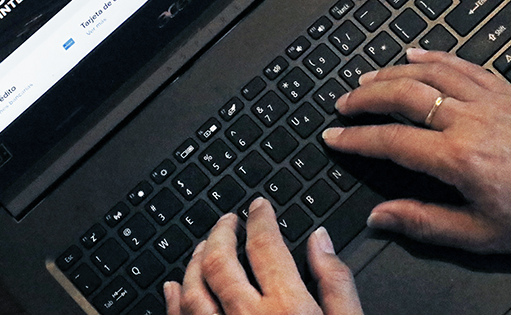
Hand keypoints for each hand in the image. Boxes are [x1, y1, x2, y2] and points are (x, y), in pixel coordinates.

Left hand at [164, 197, 363, 314]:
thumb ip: (337, 284)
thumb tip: (321, 241)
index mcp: (289, 308)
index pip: (266, 246)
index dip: (260, 218)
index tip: (259, 206)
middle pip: (221, 261)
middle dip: (221, 232)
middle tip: (227, 219)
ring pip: (193, 290)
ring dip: (195, 261)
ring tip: (204, 246)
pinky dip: (173, 301)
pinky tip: (173, 288)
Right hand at [322, 48, 510, 253]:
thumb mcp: (482, 235)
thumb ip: (425, 222)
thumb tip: (381, 217)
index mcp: (460, 158)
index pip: (391, 141)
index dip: (356, 139)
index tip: (334, 137)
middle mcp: (471, 121)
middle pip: (403, 94)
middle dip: (365, 96)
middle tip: (343, 103)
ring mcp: (490, 100)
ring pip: (429, 72)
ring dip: (392, 71)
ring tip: (368, 76)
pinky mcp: (509, 91)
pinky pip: (463, 64)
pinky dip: (435, 56)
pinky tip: (417, 53)